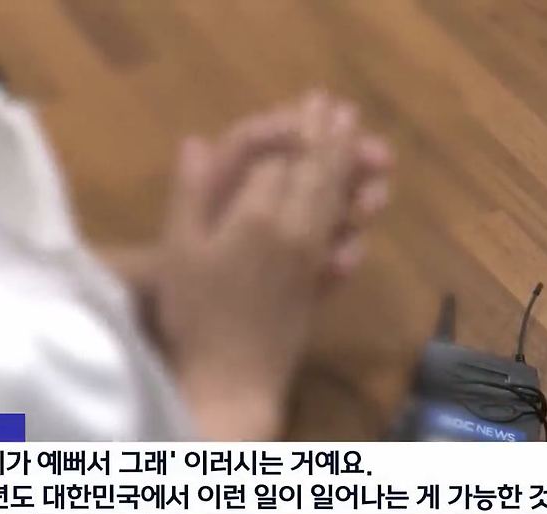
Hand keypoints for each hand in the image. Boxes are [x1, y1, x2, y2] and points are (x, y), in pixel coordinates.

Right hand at [157, 92, 391, 438]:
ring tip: (363, 139)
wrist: (232, 379)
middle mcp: (295, 230)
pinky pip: (344, 241)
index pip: (282, 159)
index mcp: (257, 216)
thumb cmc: (196, 314)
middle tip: (341, 106)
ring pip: (336, 201)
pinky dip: (355, 216)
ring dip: (349, 165)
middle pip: (318, 172)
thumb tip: (197, 140)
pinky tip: (366, 206)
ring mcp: (314, 258)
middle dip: (330, 136)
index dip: (295, 127)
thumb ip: (192, 193)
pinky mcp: (321, 284)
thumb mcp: (180, 250)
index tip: (309, 101)